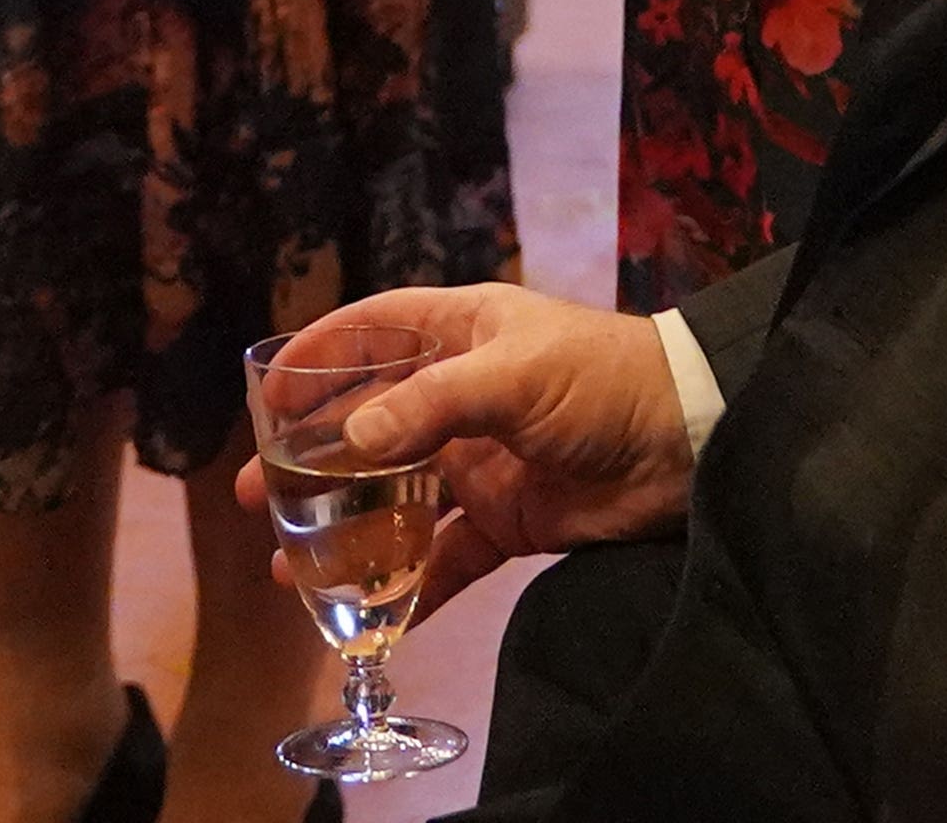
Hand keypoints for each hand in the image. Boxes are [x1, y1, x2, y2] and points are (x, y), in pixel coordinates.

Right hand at [279, 285, 699, 613]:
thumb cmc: (600, 380)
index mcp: (462, 334)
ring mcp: (481, 463)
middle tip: (257, 495)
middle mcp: (462, 395)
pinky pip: (446, 555)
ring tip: (291, 565)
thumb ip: (430, 405)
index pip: (373, 333)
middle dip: (312, 458)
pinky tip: (370, 613)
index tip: (266, 395)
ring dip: (347, 529)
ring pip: (396, 498)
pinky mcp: (508, 521)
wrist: (690, 443)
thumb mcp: (512, 373)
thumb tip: (350, 439)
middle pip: (368, 424)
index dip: (318, 359)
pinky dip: (410, 583)